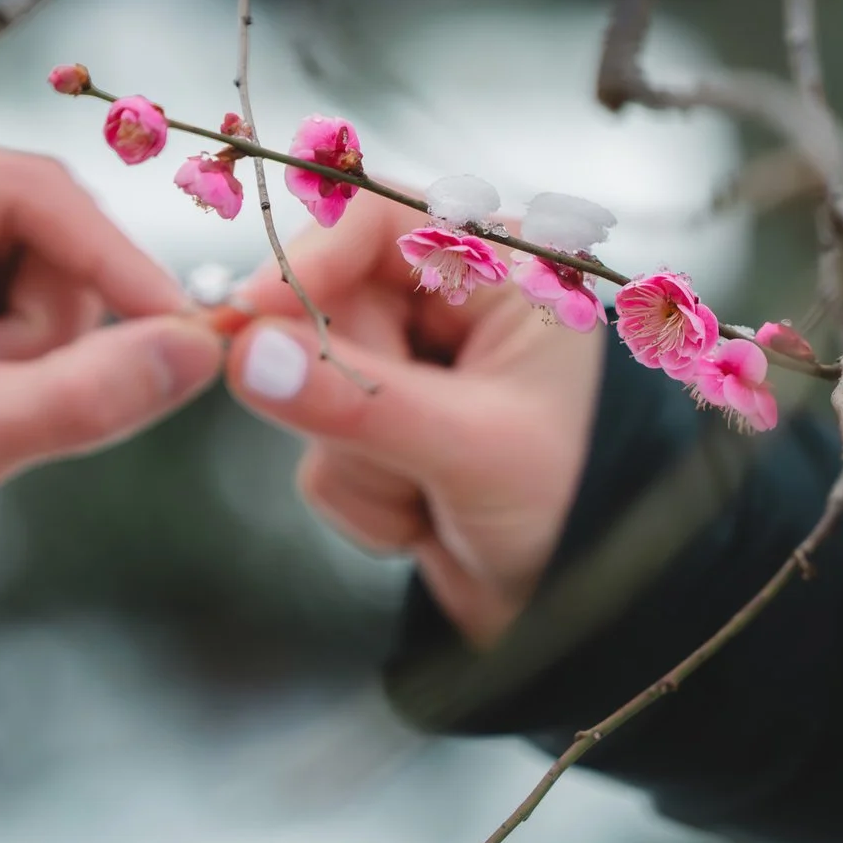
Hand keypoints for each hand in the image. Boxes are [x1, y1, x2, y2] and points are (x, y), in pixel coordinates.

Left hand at [0, 131, 224, 578]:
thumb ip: (79, 398)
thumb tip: (200, 350)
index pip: (29, 190)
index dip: (114, 259)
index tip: (183, 326)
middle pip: (50, 229)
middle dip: (43, 327)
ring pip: (55, 267)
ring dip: (33, 348)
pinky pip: (37, 294)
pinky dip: (23, 353)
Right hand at [224, 190, 602, 645]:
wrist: (594, 622)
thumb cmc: (581, 512)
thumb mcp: (475, 450)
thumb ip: (359, 400)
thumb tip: (249, 353)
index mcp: (504, 270)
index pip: (373, 220)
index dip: (304, 263)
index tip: (252, 322)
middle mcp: (455, 305)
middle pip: (328, 306)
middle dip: (354, 395)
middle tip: (409, 452)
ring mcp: (415, 371)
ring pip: (311, 385)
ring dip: (362, 459)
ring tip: (436, 495)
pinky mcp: (385, 433)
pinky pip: (318, 448)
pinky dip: (363, 495)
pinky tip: (424, 519)